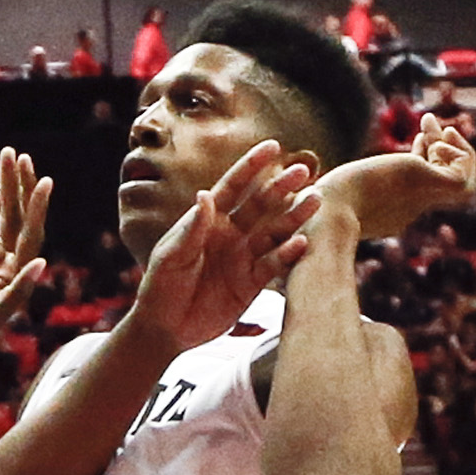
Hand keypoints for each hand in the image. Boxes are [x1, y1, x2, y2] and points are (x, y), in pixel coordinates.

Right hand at [0, 146, 54, 347]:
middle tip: (23, 157)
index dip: (37, 209)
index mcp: (18, 276)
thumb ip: (16, 293)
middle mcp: (11, 265)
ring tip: (11, 156)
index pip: (32, 236)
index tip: (44, 182)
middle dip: (22, 187)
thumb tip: (42, 264)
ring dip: (10, 188)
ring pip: (8, 217)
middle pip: (22, 219)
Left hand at [124, 139, 320, 354]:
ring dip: (293, 217)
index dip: (251, 166)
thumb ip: (191, 229)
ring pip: (273, 232)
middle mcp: (229, 235)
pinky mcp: (250, 284)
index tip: (273, 146)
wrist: (165, 328)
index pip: (232, 187)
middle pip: (260, 206)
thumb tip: (205, 195)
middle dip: (281, 187)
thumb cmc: (160, 286)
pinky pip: (273, 266)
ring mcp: (242, 258)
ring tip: (315, 201)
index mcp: (207, 221)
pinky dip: (287, 255)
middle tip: (303, 171)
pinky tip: (302, 243)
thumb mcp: (171, 256)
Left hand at [315, 116, 475, 240]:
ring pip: (463, 182)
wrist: (328, 213)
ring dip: (460, 152)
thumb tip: (309, 181)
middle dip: (442, 149)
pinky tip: (437, 139)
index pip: (420, 185)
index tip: (419, 139)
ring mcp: (420, 196)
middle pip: (444, 181)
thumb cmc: (316, 208)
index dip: (426, 158)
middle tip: (429, 121)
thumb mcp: (328, 191)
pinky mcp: (425, 183)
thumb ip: (329, 188)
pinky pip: (463, 176)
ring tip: (438, 128)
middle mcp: (411, 205)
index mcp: (392, 210)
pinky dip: (460, 155)